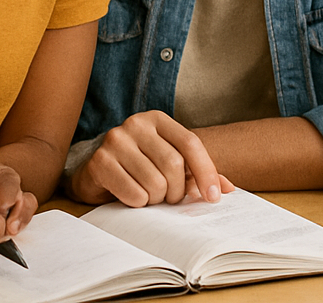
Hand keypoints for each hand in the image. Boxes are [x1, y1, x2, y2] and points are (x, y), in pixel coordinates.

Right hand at [68, 111, 234, 206]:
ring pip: (155, 182)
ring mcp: (115, 140)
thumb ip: (196, 172)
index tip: (214, 197)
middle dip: (177, 191)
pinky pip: (134, 194)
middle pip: (173, 165)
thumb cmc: (138, 166)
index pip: (190, 142)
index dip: (206, 172)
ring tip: (149, 196)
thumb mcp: (168, 162)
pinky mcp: (100, 162)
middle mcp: (135, 124)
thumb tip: (227, 188)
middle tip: (170, 197)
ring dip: (157, 199)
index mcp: (156, 119)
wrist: (95, 170)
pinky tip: (131, 197)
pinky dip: (139, 203)